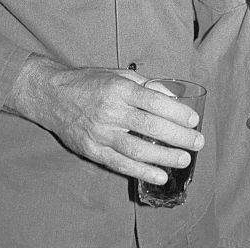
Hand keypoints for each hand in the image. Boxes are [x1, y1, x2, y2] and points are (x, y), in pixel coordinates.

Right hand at [5, 57, 203, 183]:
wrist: (52, 96)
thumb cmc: (89, 82)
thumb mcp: (117, 74)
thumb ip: (145, 85)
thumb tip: (172, 97)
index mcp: (119, 89)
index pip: (154, 101)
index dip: (176, 112)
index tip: (193, 120)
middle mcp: (111, 111)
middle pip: (150, 126)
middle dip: (178, 136)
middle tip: (197, 142)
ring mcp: (101, 133)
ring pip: (137, 149)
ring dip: (164, 157)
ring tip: (184, 159)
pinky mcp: (93, 151)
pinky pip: (120, 164)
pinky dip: (142, 171)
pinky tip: (160, 175)